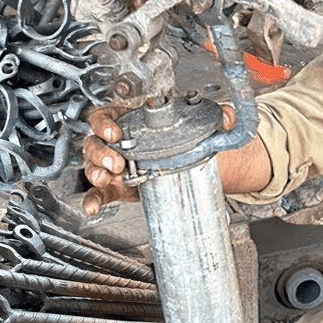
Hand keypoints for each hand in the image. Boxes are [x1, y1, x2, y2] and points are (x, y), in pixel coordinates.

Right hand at [82, 104, 236, 215]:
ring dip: (96, 174)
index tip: (114, 133)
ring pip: (93, 166)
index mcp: (130, 120)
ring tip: (109, 179)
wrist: (188, 160)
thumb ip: (215, 117)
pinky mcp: (118, 187)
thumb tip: (228, 117)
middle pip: (95, 142)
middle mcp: (118, 142)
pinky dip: (94, 199)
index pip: (106, 116)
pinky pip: (101, 193)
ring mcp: (115, 165)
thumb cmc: (182, 137)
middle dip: (101, 152)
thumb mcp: (197, 123)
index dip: (104, 123)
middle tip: (116, 162)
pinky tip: (93, 206)